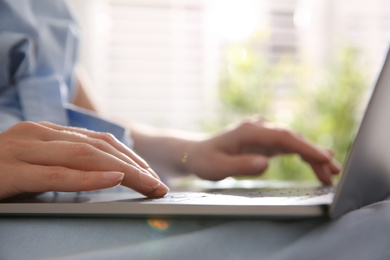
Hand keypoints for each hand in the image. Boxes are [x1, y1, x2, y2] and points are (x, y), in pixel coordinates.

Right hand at [0, 121, 168, 199]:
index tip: (151, 174)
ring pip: (86, 156)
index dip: (130, 157)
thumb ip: (63, 164)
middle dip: (136, 166)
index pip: (101, 141)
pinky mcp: (11, 170)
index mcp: (47, 132)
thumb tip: (102, 174)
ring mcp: (24, 149)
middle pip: (101, 146)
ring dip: (124, 171)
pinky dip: (90, 176)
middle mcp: (39, 134)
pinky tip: (115, 179)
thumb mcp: (35, 164)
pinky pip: (58, 172)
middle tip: (159, 184)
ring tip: (148, 184)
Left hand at [184, 118, 340, 184]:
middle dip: (315, 153)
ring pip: (294, 141)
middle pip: (293, 138)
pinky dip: (302, 154)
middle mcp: (259, 127)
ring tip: (331, 172)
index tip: (323, 157)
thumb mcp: (218, 168)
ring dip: (312, 155)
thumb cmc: (206, 161)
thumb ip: (241, 166)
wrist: (197, 153)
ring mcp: (263, 132)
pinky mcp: (264, 140)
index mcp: (249, 131)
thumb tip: (266, 163)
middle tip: (334, 170)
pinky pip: (288, 146)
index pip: (283, 137)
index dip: (305, 146)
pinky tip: (315, 163)